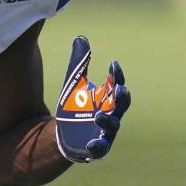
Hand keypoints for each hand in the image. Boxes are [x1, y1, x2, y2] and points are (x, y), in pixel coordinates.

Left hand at [54, 36, 130, 162]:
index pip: (117, 84)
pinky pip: (100, 148)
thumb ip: (79, 63)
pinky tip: (91, 143)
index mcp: (108, 98)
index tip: (113, 64)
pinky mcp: (96, 147)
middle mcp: (111, 113)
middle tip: (119, 88)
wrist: (64, 134)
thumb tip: (81, 37)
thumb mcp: (74, 83)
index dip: (117, 75)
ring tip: (98, 115)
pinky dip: (98, 146)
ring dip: (107, 120)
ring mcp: (105, 131)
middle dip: (121, 97)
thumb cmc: (74, 107)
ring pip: (112, 125)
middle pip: (121, 104)